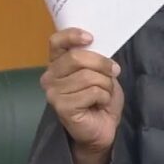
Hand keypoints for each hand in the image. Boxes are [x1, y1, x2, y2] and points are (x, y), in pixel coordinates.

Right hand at [41, 28, 123, 156]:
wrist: (102, 127)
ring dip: (105, 85)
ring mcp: (53, 92)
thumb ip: (94, 58)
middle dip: (102, 64)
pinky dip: (103, 97)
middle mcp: (50, 76)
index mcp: (57, 63)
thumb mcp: (101, 72)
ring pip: (88, 76)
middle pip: (77, 58)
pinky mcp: (61, 106)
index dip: (72, 36)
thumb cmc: (101, 99)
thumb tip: (98, 46)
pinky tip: (99, 104)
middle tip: (114, 71)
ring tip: (104, 94)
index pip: (56, 42)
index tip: (90, 38)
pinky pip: (92, 92)